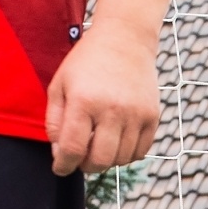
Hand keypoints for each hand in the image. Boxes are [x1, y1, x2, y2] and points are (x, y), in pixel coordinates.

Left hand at [44, 17, 160, 175]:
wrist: (125, 41)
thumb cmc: (86, 63)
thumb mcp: (59, 85)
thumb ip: (54, 121)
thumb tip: (60, 153)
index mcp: (84, 101)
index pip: (73, 148)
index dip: (63, 165)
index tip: (60, 168)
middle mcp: (112, 110)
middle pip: (100, 159)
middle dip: (86, 166)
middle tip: (80, 160)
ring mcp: (136, 114)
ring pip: (121, 159)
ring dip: (107, 160)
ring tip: (99, 147)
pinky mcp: (153, 116)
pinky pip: (141, 151)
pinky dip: (127, 154)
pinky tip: (118, 142)